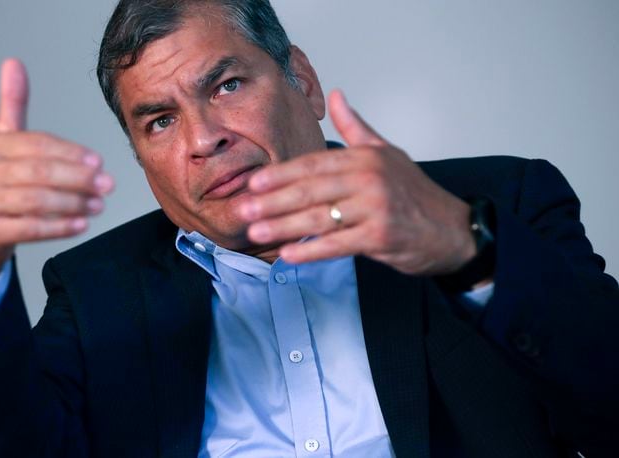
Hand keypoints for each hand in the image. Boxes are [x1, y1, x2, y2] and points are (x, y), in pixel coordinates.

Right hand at [0, 59, 113, 282]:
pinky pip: (30, 228)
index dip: (72, 153)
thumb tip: (13, 62)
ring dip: (74, 204)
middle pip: (41, 173)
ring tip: (99, 205)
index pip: (39, 145)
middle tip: (107, 185)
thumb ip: (13, 105)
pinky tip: (81, 224)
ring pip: (38, 201)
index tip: (99, 162)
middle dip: (79, 179)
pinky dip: (59, 227)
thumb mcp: (2, 142)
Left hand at [239, 90, 474, 275]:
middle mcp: (370, 179)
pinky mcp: (381, 236)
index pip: (314, 165)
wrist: (454, 230)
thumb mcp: (387, 152)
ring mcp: (376, 208)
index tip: (254, 183)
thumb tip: (337, 96)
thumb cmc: (415, 193)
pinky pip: (338, 244)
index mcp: (366, 157)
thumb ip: (357, 128)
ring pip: (320, 218)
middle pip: (311, 190)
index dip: (281, 174)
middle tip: (244, 209)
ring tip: (256, 232)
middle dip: (273, 201)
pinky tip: (288, 254)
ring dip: (284, 226)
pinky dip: (311, 251)